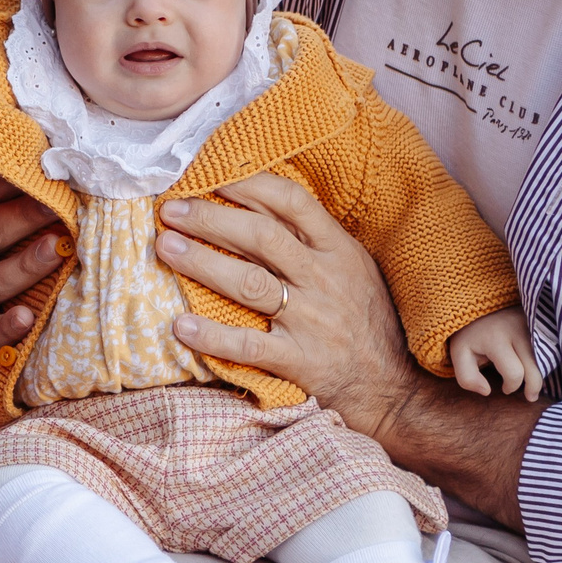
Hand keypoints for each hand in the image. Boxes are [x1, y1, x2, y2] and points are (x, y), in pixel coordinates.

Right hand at [0, 165, 68, 352]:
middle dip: (26, 217)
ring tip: (59, 250)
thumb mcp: (8, 203)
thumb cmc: (17, 233)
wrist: (7, 292)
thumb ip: (22, 178)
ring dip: (27, 265)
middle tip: (61, 206)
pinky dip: (6, 326)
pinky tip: (28, 317)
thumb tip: (58, 143)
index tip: (47, 168)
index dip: (12, 179)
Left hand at [154, 172, 418, 438]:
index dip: (248, 184)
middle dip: (211, 218)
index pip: (291, 203)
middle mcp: (324, 279)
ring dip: (202, 263)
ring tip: (165, 247)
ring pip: (250, 284)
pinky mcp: (300, 361)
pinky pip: (249, 347)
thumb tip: (262, 200)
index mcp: (339, 250)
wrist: (395, 387)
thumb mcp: (354, 268)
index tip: (209, 175)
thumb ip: (315, 238)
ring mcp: (311, 321)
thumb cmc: (368, 321)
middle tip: (171, 209)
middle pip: (261, 236)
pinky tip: (181, 326)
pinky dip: (213, 336)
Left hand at [449, 307, 540, 401]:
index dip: (511, 387)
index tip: (504, 388)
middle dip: (534, 387)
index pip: (514, 373)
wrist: (482, 302)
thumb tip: (487, 391)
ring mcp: (533, 323)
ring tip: (535, 385)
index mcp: (496, 338)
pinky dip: (546, 360)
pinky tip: (539, 366)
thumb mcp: (460, 354)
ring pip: (547, 358)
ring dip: (542, 374)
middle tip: (529, 395)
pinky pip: (551, 348)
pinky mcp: (542, 321)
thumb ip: (467, 378)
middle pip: (536, 368)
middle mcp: (518, 329)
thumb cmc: (471, 334)